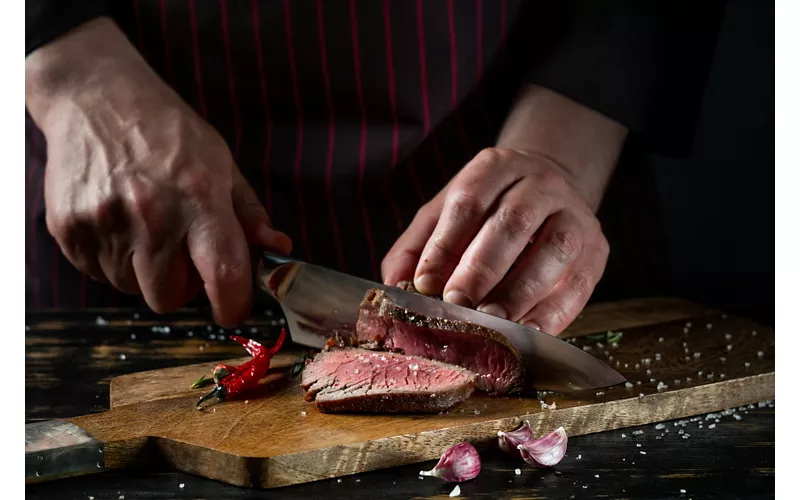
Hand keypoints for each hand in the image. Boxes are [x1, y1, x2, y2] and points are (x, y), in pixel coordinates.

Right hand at [26, 19, 291, 325]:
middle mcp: (150, 214)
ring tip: (146, 228)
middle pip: (169, 298)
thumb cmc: (168, 132)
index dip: (233, 305)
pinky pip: (98, 274)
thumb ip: (250, 214)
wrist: (95, 97)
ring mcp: (103, 222)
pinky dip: (112, 260)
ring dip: (145, 273)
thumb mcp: (221, 163)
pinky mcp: (67, 228)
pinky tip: (118, 222)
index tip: (234, 310)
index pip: (223, 273)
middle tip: (182, 253)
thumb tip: (279, 248)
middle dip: (182, 286)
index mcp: (198, 197)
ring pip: (132, 289)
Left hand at [382, 148, 607, 334]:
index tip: (425, 282)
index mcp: (496, 167)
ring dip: (521, 290)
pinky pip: (579, 282)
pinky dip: (554, 312)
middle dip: (482, 267)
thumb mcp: (444, 214)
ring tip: (494, 322)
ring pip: (555, 248)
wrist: (546, 193)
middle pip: (514, 222)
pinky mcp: (597, 249)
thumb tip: (395, 287)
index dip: (445, 242)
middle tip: (457, 302)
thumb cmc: (486, 211)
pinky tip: (529, 332)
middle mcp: (540, 183)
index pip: (469, 200)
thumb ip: (416, 247)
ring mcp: (574, 214)